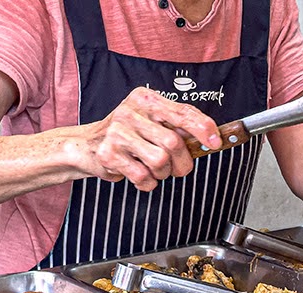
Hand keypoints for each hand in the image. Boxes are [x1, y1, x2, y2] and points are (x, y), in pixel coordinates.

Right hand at [77, 87, 221, 191]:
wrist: (87, 146)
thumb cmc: (126, 135)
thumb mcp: (150, 120)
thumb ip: (176, 125)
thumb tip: (208, 137)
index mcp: (145, 99)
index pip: (182, 112)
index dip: (202, 128)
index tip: (215, 142)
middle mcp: (130, 112)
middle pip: (173, 142)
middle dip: (182, 162)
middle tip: (179, 168)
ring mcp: (117, 133)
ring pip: (159, 161)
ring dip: (163, 173)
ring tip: (155, 170)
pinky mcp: (109, 154)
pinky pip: (142, 176)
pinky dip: (148, 183)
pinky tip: (141, 176)